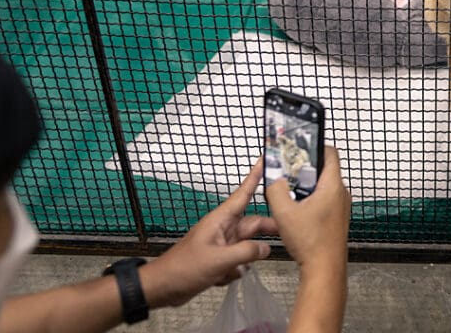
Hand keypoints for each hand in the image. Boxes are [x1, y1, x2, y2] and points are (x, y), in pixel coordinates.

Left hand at [140, 160, 278, 307]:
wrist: (163, 288)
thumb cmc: (184, 268)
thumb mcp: (219, 260)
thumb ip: (246, 252)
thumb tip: (266, 248)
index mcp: (220, 221)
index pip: (242, 194)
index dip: (254, 177)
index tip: (265, 161)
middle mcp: (224, 230)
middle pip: (253, 224)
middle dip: (265, 231)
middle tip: (287, 232)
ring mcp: (222, 246)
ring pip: (248, 247)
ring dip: (244, 260)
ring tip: (231, 270)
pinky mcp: (220, 261)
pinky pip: (239, 262)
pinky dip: (234, 272)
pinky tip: (220, 278)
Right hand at [266, 146, 349, 275]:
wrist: (324, 268)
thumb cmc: (311, 243)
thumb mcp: (284, 213)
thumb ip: (275, 190)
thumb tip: (274, 179)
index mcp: (333, 186)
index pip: (330, 153)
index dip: (315, 146)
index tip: (300, 147)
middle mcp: (341, 194)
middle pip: (324, 170)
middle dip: (305, 170)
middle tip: (288, 173)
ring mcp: (341, 207)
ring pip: (323, 186)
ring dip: (306, 187)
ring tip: (289, 194)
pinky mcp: (337, 218)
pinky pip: (324, 200)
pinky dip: (310, 200)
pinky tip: (296, 211)